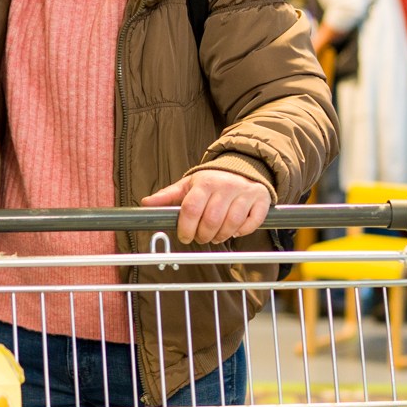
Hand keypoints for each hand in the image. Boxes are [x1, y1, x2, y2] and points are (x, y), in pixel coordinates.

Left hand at [141, 170, 270, 244]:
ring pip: (231, 224)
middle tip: (201, 237)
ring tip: (216, 235)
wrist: (243, 168)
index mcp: (205, 183)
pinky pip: (251, 224)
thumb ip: (167, 196)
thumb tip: (145, 204)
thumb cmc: (212, 182)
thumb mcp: (188, 185)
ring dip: (221, 236)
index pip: (191, 209)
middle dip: (203, 236)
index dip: (186, 228)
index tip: (184, 236)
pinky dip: (241, 232)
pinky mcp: (261, 200)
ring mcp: (245, 193)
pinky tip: (234, 230)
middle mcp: (226, 186)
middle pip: (211, 221)